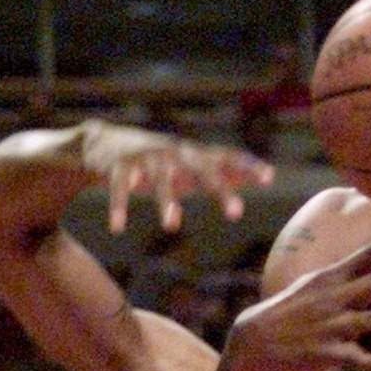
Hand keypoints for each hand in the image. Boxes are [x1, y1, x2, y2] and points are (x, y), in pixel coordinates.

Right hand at [81, 121, 274, 233]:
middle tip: (237, 213)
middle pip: (200, 170)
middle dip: (219, 190)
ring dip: (165, 201)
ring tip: (172, 227)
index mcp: (193, 155)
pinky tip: (117, 228)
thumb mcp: (192, 166)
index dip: (247, 166)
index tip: (268, 178)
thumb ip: (227, 172)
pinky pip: (119, 187)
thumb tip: (269, 175)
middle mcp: (173, 152)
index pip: (225, 157)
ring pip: (159, 179)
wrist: (101, 142)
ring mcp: (145, 158)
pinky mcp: (117, 166)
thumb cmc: (160, 161)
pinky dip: (118, 206)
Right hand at [230, 224, 370, 370]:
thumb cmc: (291, 309)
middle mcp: (335, 298)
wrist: (257, 339)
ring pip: (370, 320)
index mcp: (333, 279)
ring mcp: (331, 325)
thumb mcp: (315, 284)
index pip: (370, 254)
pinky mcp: (327, 352)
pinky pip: (354, 359)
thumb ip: (346, 274)